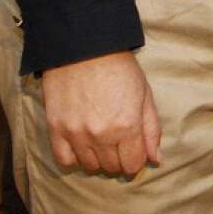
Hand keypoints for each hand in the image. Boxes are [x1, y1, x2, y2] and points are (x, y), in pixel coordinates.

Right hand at [41, 50, 161, 177]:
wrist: (84, 46)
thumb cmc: (119, 67)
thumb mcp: (144, 93)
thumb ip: (151, 129)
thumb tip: (156, 159)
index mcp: (127, 126)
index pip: (133, 165)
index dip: (136, 159)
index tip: (134, 148)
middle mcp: (101, 134)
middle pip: (112, 167)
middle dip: (118, 157)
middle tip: (117, 138)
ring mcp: (76, 133)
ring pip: (90, 166)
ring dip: (98, 157)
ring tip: (100, 137)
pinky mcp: (56, 129)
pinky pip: (65, 160)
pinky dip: (74, 157)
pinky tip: (81, 144)